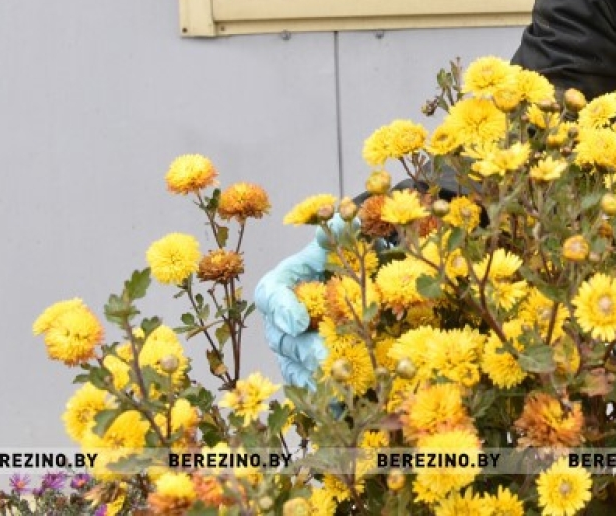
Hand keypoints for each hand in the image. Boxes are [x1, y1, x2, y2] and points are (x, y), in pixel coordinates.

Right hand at [254, 237, 329, 387]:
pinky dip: (320, 391)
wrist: (344, 287)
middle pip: (282, 337)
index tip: (300, 320)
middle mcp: (275, 321)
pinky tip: (338, 398)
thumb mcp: (332, 249)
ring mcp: (286, 348)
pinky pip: (305, 384)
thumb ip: (333, 236)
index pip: (271, 297)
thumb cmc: (332, 264)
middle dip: (304, 347)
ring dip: (314, 373)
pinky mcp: (301, 369)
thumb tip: (340, 216)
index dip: (284, 309)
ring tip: (336, 377)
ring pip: (293, 364)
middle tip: (324, 353)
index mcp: (276, 287)